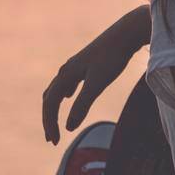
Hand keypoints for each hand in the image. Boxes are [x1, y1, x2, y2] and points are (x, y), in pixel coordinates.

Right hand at [42, 6, 148, 143]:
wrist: (126, 33)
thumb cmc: (112, 58)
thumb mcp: (97, 84)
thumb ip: (82, 105)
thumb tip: (69, 127)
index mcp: (66, 75)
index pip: (49, 103)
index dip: (49, 123)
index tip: (55, 142)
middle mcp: (66, 70)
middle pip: (49, 97)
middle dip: (48, 119)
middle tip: (51, 138)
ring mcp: (75, 66)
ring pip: (56, 89)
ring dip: (54, 107)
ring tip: (56, 123)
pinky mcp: (85, 63)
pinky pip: (68, 81)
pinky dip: (64, 93)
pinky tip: (70, 95)